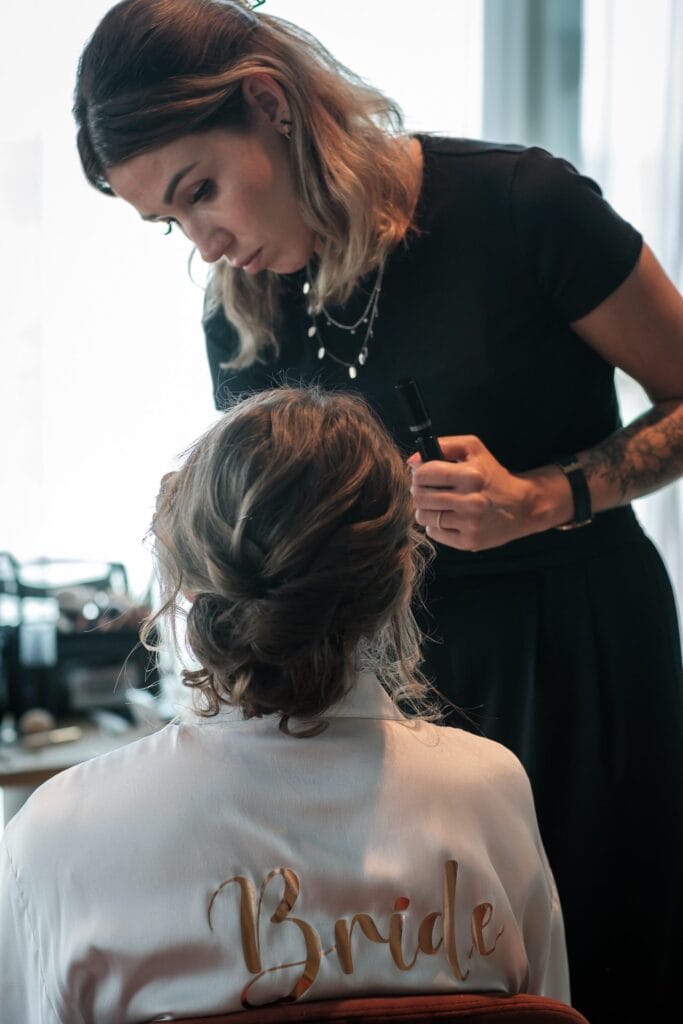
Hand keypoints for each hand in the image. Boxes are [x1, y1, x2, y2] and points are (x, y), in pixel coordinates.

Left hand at [409, 436, 550, 550]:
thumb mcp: (473, 449)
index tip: (426, 476)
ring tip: (440, 505)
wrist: (522, 506)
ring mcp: (470, 523)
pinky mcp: (469, 541)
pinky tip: (450, 518)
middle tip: (431, 491)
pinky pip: (434, 533)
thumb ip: (443, 445)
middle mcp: (471, 501)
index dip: (419, 474)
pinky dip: (437, 525)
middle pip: (420, 497)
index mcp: (472, 475)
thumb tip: (412, 460)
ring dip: (426, 510)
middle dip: (420, 492)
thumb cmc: (493, 475)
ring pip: (423, 517)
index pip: (423, 475)